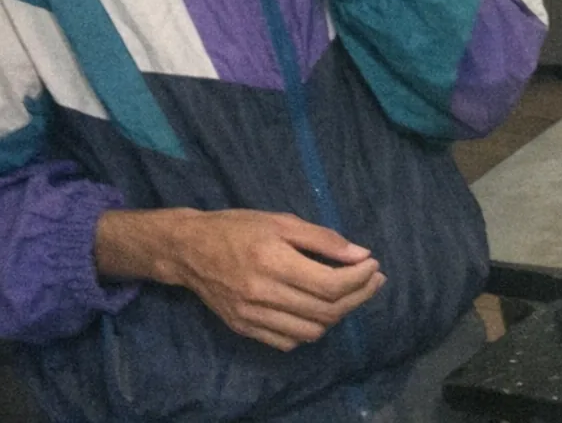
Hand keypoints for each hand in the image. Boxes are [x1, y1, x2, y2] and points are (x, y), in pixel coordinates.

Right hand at [168, 209, 383, 350]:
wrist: (188, 250)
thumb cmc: (238, 228)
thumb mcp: (281, 221)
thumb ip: (323, 239)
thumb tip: (361, 254)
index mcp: (272, 262)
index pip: (329, 285)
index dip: (359, 279)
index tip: (373, 265)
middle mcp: (262, 294)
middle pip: (325, 311)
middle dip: (358, 297)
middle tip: (373, 280)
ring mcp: (251, 316)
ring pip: (310, 331)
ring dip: (337, 315)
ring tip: (348, 294)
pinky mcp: (244, 328)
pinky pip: (288, 341)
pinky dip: (310, 329)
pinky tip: (317, 309)